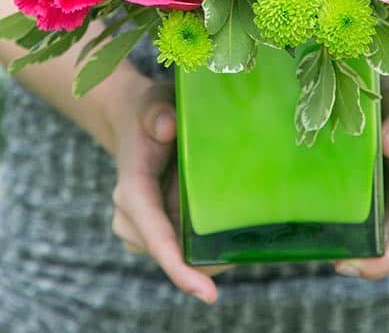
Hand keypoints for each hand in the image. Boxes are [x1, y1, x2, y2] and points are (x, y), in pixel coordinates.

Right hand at [110, 78, 225, 303]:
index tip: (207, 294)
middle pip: (172, 252)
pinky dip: (205, 243)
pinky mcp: (158, 227)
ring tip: (242, 235)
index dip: (178, 266)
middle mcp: (131, 216)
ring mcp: (144, 226)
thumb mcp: (152, 102)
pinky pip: (183, 246)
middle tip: (248, 249)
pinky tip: (230, 231)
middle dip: (206, 260)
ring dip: (208, 250)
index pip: (154, 234)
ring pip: (180, 253)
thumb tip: (168, 127)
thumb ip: (156, 112)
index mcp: (132, 189)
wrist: (134, 121)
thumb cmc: (148, 111)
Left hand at [335, 68, 388, 280]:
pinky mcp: (384, 203)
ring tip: (320, 250)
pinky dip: (350, 235)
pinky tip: (322, 230)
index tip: (352, 264)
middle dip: (365, 264)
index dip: (384, 262)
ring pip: (380, 244)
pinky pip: (370, 229)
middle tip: (329, 260)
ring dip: (355, 253)